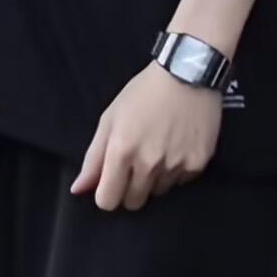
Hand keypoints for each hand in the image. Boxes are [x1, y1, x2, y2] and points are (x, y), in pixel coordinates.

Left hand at [69, 62, 222, 210]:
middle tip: (135, 163)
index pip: (107, 201)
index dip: (107, 193)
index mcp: (121, 151)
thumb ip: (93, 158)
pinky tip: (176, 145)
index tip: (112, 181)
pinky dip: (176, 170)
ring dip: (154, 179)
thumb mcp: (110, 118)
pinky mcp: (198, 164)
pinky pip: (181, 182)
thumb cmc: (143, 93)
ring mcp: (175, 166)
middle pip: (133, 202)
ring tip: (158, 148)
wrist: (186, 74)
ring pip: (158, 192)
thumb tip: (78, 190)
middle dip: (130, 189)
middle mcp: (148, 164)